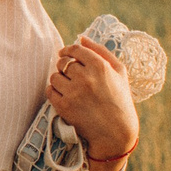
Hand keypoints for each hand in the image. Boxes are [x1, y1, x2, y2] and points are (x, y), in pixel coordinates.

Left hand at [47, 39, 137, 170]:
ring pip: (54, 76)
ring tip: (68, 86)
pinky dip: (54, 92)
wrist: (116, 132)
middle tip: (69, 73)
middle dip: (64, 65)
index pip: (75, 49)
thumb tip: (81, 38)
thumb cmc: (120, 99)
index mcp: (100, 66)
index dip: (68, 50)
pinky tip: (64, 96)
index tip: (65, 54)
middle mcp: (85, 78)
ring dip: (58, 79)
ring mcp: (73, 93)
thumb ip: (101, 51)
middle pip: (62, 62)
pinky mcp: (64, 107)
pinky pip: (50, 91)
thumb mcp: (119, 72)